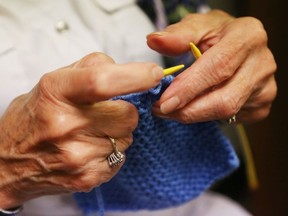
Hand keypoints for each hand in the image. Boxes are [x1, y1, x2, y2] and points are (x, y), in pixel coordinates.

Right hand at [0, 52, 163, 207]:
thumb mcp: (54, 82)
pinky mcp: (87, 177)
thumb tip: (129, 71)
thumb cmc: (35, 117)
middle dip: (125, 110)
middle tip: (105, 112)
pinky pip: (120, 157)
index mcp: (56, 93)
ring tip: (91, 132)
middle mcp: (66, 125)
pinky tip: (89, 149)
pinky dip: (111, 151)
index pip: (102, 81)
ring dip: (117, 132)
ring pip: (127, 137)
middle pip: (128, 114)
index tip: (154, 74)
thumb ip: (92, 68)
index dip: (135, 76)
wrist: (8, 163)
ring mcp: (77, 155)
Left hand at [147, 10, 276, 123]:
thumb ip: (177, 35)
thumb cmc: (217, 34)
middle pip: (224, 100)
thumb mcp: (198, 26)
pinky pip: (231, 119)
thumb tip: (155, 41)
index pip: (217, 67)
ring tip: (172, 109)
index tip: (164, 102)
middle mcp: (262, 64)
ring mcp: (265, 88)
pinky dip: (208, 116)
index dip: (189, 88)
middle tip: (162, 110)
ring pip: (226, 113)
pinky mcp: (262, 106)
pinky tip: (196, 106)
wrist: (239, 46)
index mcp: (248, 36)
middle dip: (188, 110)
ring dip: (194, 115)